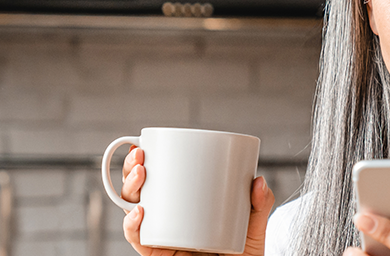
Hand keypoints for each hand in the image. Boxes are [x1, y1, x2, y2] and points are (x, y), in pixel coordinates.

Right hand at [120, 146, 276, 255]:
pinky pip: (139, 241)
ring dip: (129, 190)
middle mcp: (165, 219)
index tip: (143, 145)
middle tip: (140, 157)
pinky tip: (141, 212)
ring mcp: (160, 236)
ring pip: (132, 212)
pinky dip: (133, 227)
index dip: (142, 162)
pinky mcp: (159, 255)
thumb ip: (259, 204)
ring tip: (140, 175)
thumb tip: (259, 180)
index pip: (157, 179)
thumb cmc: (241, 252)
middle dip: (130, 170)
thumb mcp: (252, 225)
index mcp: (181, 205)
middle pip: (138, 192)